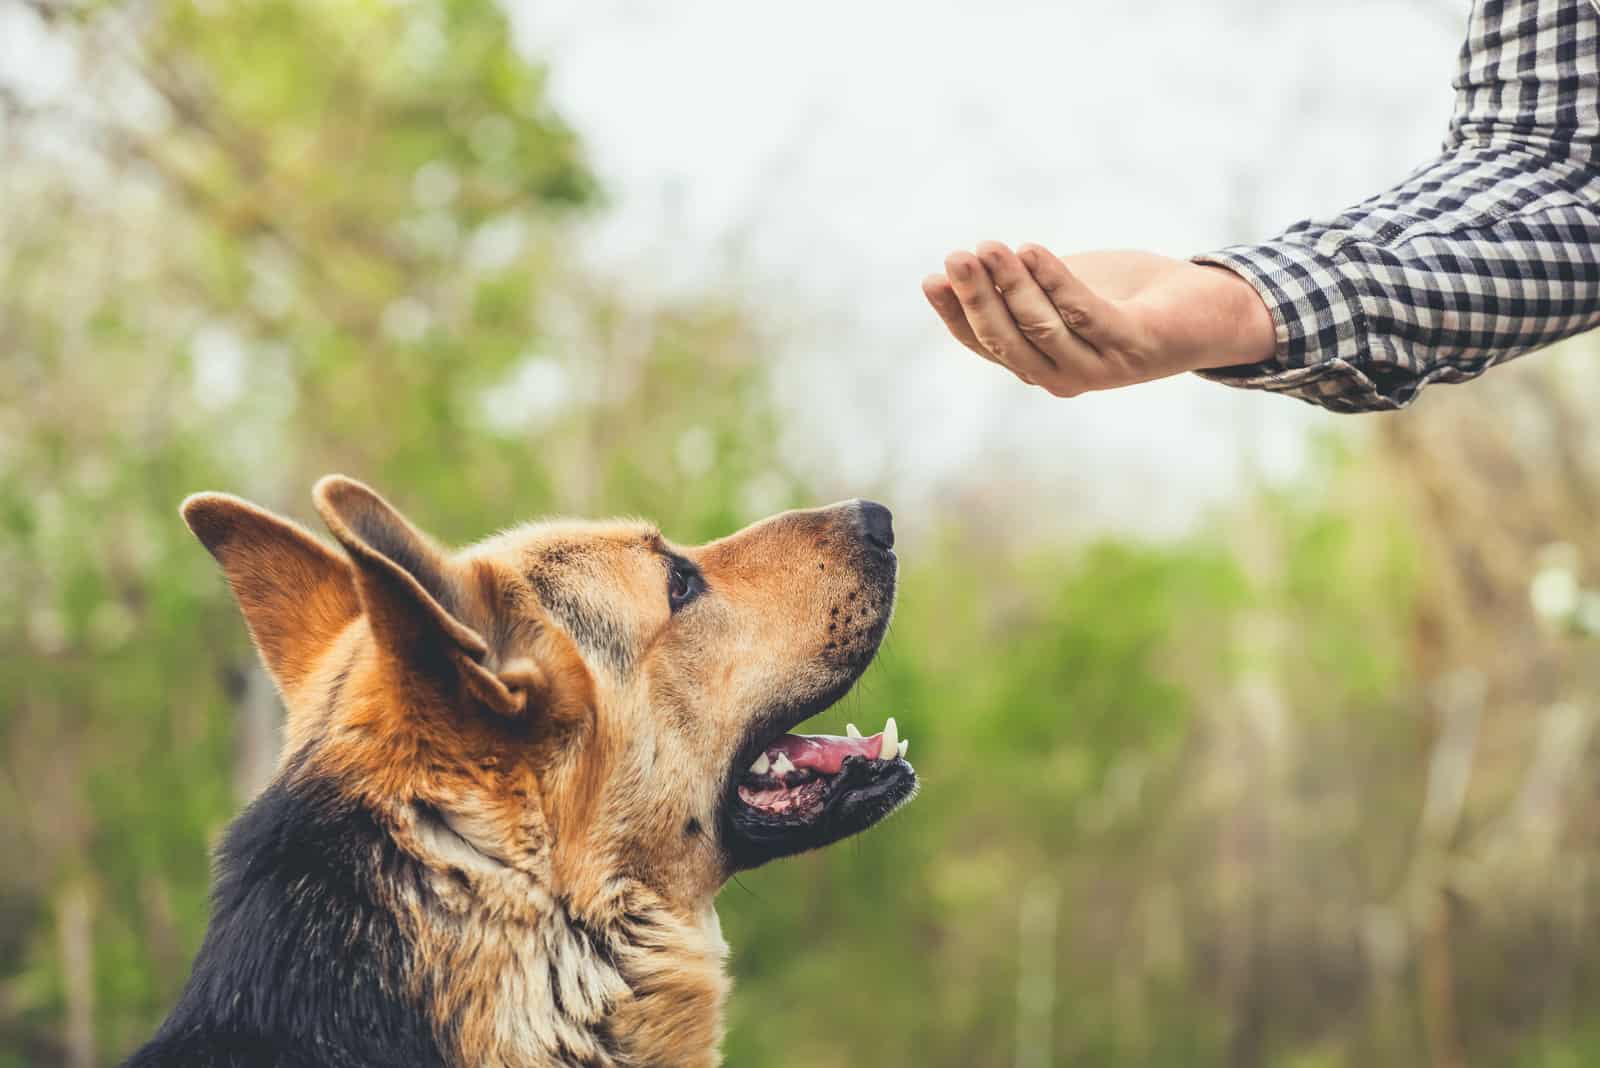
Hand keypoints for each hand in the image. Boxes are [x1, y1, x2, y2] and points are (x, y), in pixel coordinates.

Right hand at [922, 243, 1276, 396]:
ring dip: (1011, 286)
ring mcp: (1100, 366)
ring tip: (989, 247)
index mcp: (1040, 364)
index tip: (932, 279)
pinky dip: (1054, 281)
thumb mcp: (1065, 289)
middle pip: (1006, 340)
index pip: (985, 344)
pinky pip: (1084, 313)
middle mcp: (1063, 376)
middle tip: (955, 257)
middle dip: (977, 298)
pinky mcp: (1134, 345)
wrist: (1208, 309)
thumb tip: (964, 268)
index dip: (956, 314)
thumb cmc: (1129, 296)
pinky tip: (1031, 251)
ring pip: (1040, 328)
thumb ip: (1022, 287)